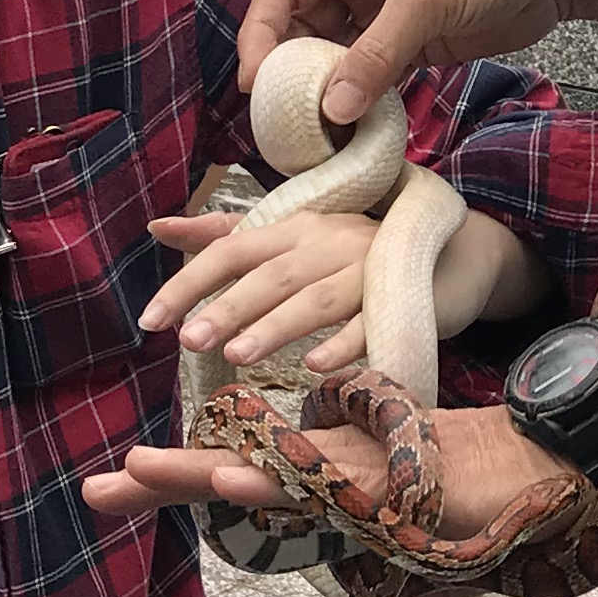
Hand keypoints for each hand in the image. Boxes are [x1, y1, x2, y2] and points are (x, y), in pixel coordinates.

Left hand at [82, 404, 537, 596]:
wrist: (550, 482)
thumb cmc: (485, 528)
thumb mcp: (414, 596)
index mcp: (327, 496)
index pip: (239, 491)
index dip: (177, 490)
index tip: (108, 492)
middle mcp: (330, 474)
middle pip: (234, 473)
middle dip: (164, 483)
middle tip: (94, 490)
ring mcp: (358, 470)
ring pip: (268, 471)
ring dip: (203, 473)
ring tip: (137, 469)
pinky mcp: (391, 477)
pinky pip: (326, 484)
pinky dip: (280, 485)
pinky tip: (237, 483)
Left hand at [141, 207, 553, 377]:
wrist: (447, 251)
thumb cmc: (353, 253)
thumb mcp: (291, 237)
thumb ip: (225, 236)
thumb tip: (158, 228)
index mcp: (295, 228)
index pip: (232, 250)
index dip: (190, 282)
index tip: (150, 320)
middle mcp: (327, 244)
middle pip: (272, 276)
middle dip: (228, 307)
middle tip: (188, 341)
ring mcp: (366, 272)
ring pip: (316, 300)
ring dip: (276, 326)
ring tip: (237, 356)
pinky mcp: (399, 301)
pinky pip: (370, 325)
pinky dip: (344, 345)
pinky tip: (316, 368)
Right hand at [239, 0, 597, 129]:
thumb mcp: (426, 0)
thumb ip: (377, 54)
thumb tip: (331, 109)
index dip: (260, 33)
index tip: (254, 81)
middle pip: (301, 27)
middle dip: (289, 71)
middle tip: (281, 120)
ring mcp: (384, 13)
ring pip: (334, 56)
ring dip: (324, 92)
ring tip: (312, 135)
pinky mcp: (412, 44)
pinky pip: (371, 75)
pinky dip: (360, 100)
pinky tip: (352, 129)